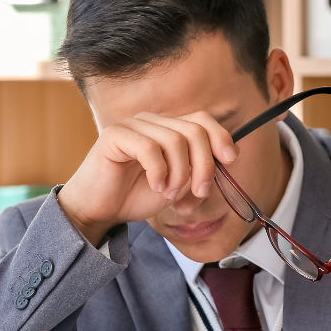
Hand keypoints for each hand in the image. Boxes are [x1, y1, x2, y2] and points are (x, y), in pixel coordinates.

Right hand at [58, 112, 236, 245]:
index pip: (202, 120)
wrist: (100, 210)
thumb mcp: (178, 185)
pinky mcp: (115, 135)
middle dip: (204, 165)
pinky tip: (155, 186)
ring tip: (168, 193)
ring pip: (175, 141)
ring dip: (179, 174)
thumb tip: (225, 160)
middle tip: (199, 191)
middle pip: (194, 131)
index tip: (230, 160)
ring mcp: (133, 125)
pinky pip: (149, 148)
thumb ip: (198, 171)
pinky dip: (159, 172)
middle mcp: (152, 122)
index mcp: (168, 129)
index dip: (221, 137)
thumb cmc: (136, 196)